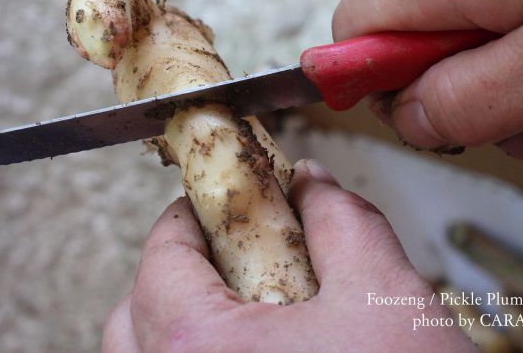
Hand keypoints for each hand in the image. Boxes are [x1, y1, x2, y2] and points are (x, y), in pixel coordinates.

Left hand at [103, 160, 473, 352]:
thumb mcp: (386, 301)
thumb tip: (313, 186)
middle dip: (178, 275)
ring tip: (249, 316)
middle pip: (136, 317)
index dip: (193, 217)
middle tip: (234, 258)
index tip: (222, 204)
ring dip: (184, 329)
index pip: (162, 255)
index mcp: (196, 348)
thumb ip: (343, 225)